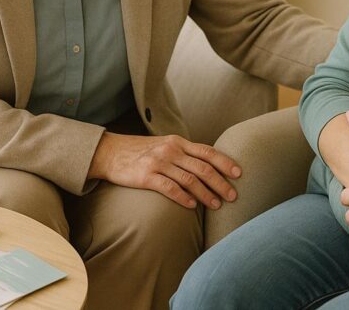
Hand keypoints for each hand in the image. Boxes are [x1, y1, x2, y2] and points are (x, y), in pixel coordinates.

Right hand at [89, 132, 240, 209]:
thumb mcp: (164, 145)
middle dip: (221, 183)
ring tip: (216, 205)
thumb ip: (184, 153)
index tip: (239, 174)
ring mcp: (159, 162)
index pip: (207, 152)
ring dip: (206, 194)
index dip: (225, 162)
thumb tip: (207, 166)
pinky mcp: (146, 176)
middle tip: (233, 196)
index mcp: (178, 142)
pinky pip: (169, 188)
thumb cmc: (140, 151)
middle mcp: (171, 150)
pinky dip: (183, 198)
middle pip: (203, 168)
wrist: (110, 152)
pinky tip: (192, 206)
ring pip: (190, 180)